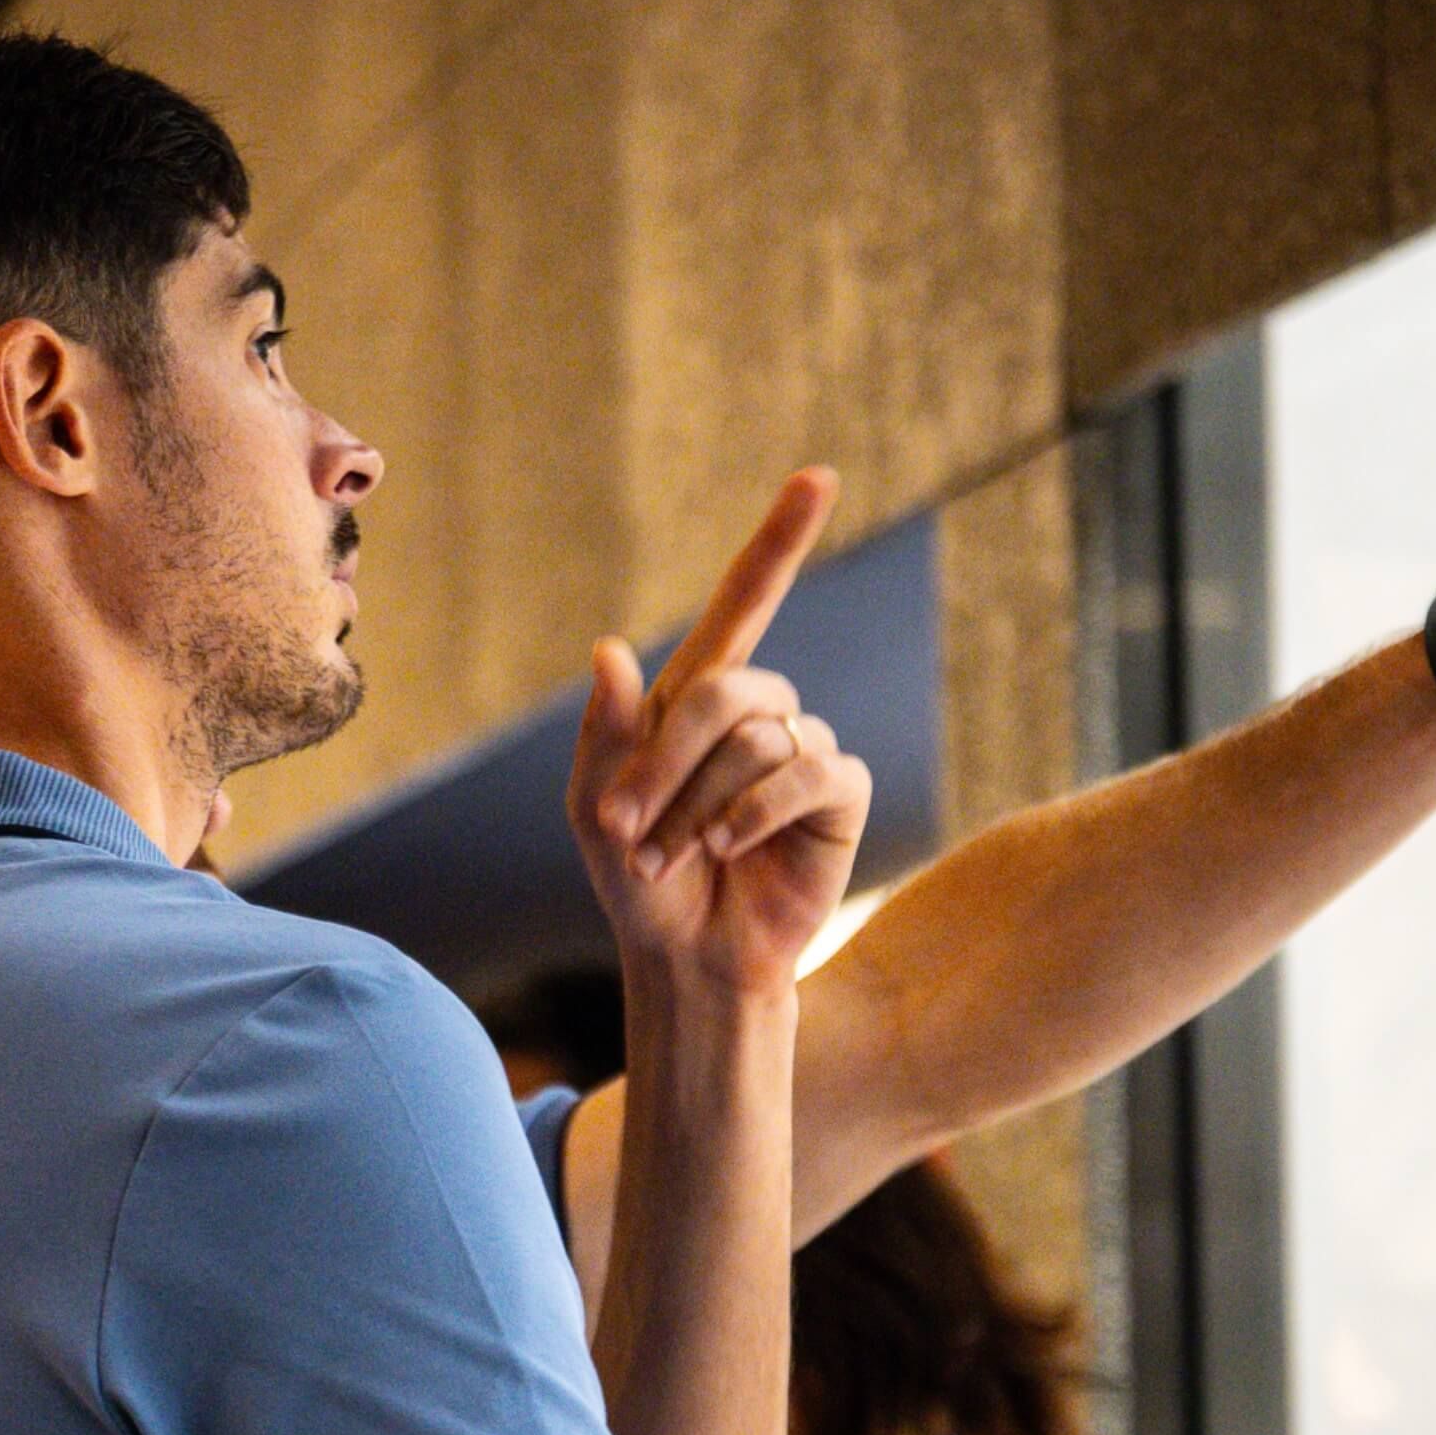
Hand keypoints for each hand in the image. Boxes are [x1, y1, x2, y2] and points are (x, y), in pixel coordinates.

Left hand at [571, 468, 875, 995]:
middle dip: (665, 761)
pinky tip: (729, 849)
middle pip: (726, 688)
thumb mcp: (596, 807)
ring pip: (760, 737)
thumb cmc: (638, 879)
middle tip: (626, 828)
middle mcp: (760, 712)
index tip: (819, 478)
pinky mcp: (839, 795)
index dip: (781, 538)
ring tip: (674, 854)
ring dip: (701, 804)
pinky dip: (755, 812)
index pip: (747, 599)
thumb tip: (609, 649)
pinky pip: (807, 772)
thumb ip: (604, 731)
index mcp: (697, 695)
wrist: (687, 956)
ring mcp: (804, 749)